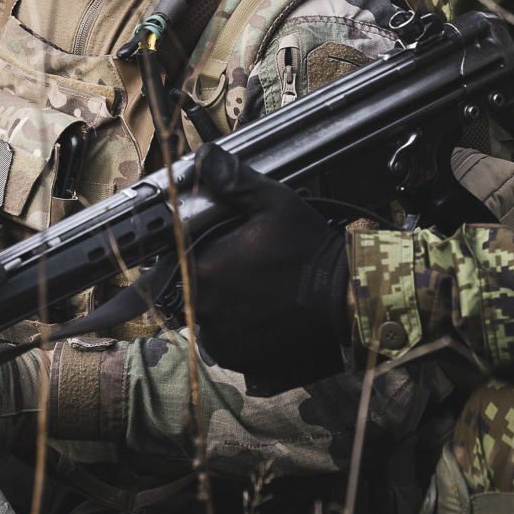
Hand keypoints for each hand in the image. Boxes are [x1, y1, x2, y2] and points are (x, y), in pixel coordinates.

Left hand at [185, 144, 348, 388]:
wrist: (343, 299)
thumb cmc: (308, 249)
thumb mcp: (274, 203)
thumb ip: (234, 180)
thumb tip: (204, 157)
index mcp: (203, 268)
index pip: (170, 259)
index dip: (183, 250)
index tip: (203, 246)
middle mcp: (203, 307)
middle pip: (185, 288)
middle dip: (203, 275)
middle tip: (237, 265)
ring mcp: (219, 336)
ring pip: (202, 313)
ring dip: (217, 301)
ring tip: (251, 288)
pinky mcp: (235, 356)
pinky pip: (221, 338)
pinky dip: (232, 325)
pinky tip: (257, 309)